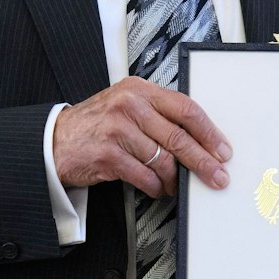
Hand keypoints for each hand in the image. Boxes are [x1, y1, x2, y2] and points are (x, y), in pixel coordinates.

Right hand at [52, 76, 231, 197]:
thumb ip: (158, 114)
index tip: (223, 149)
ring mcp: (117, 129)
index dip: (209, 132)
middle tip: (218, 176)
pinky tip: (157, 188)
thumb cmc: (97, 124)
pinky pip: (145, 176)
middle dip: (204, 161)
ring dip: (174, 179)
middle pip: (179, 137)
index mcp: (139, 90)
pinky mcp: (108, 154)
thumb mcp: (127, 106)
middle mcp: (129, 105)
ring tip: (176, 185)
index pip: (186, 108)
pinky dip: (155, 186)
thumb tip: (200, 139)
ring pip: (163, 160)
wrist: (54, 140)